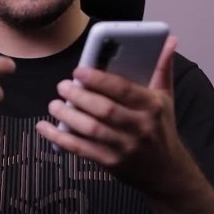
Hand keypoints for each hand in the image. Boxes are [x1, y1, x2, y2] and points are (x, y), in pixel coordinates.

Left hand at [36, 36, 190, 195]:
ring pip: (91, 130)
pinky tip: (45, 128)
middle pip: (104, 109)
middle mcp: (140, 127)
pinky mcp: (111, 163)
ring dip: (68, 116)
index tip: (78, 71)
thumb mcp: (165, 98)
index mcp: (152, 106)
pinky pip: (81, 149)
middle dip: (79, 96)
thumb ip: (161, 68)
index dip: (99, 79)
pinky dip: (60, 138)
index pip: (123, 89)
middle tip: (62, 86)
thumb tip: (168, 41)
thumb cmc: (161, 128)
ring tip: (54, 105)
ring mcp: (125, 147)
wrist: (167, 172)